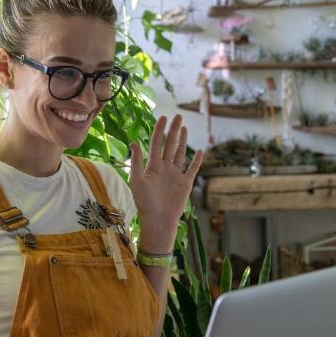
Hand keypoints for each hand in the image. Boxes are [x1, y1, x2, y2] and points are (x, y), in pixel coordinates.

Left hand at [130, 115, 202, 251]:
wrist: (158, 220)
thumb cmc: (145, 203)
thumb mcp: (137, 181)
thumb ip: (136, 162)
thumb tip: (134, 143)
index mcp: (153, 166)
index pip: (157, 144)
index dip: (160, 130)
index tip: (164, 118)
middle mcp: (165, 168)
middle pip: (170, 145)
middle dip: (174, 130)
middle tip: (178, 116)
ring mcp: (175, 175)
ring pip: (180, 153)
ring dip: (183, 141)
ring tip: (184, 128)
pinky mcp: (185, 183)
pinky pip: (192, 169)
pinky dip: (197, 160)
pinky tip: (201, 152)